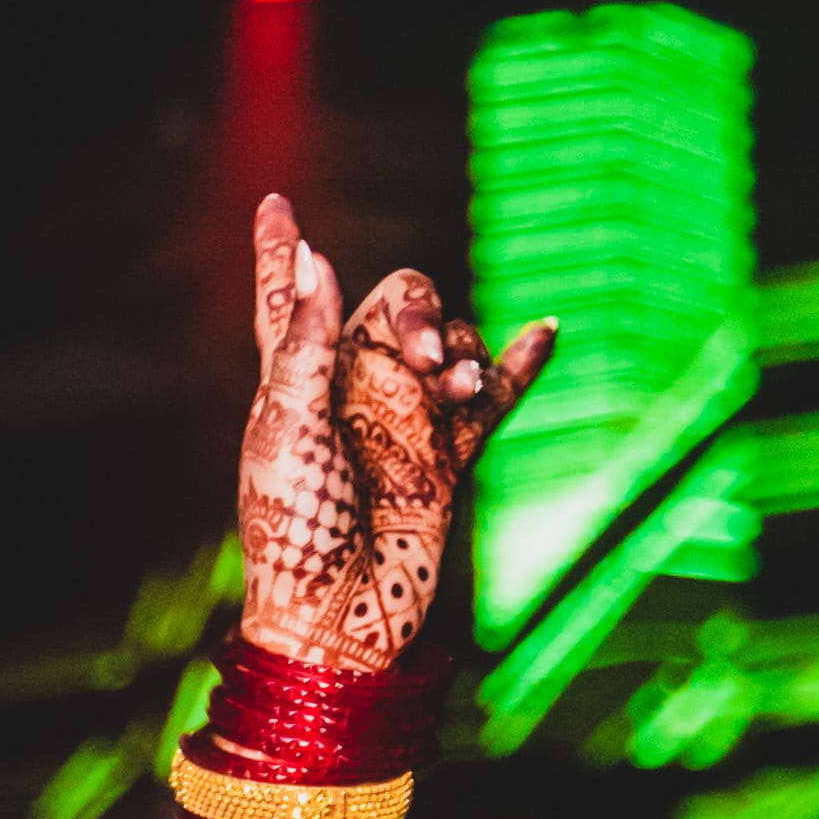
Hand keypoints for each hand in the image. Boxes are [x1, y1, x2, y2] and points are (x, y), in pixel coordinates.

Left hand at [234, 193, 554, 673]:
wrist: (339, 615)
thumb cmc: (295, 528)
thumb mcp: (289, 426)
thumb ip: (302, 341)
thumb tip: (316, 255)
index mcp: (296, 380)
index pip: (284, 299)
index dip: (279, 251)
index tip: (275, 203)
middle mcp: (351, 390)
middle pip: (399, 305)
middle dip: (424, 311)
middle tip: (429, 357)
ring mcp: (403, 421)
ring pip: (449, 346)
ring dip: (464, 350)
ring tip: (456, 387)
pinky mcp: (444, 458)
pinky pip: (491, 397)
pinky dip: (516, 363)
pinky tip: (544, 331)